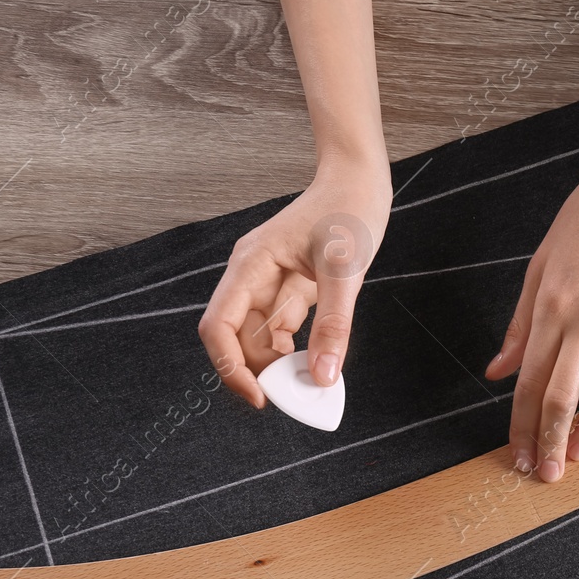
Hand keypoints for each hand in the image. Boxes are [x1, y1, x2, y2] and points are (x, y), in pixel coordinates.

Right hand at [199, 158, 390, 405]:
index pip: (219, 326)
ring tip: (311, 383)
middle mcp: (252, 278)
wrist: (359, 180)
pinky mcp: (289, 291)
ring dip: (279, 367)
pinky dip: (295, 354)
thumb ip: (334, 326)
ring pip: (259, 340)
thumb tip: (322, 376)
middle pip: (237, 340)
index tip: (260, 397)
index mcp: (251, 266)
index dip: (230, 366)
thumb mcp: (346, 270)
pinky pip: (281, 333)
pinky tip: (316, 364)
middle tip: (297, 397)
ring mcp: (269, 285)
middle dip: (260, 372)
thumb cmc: (349, 209)